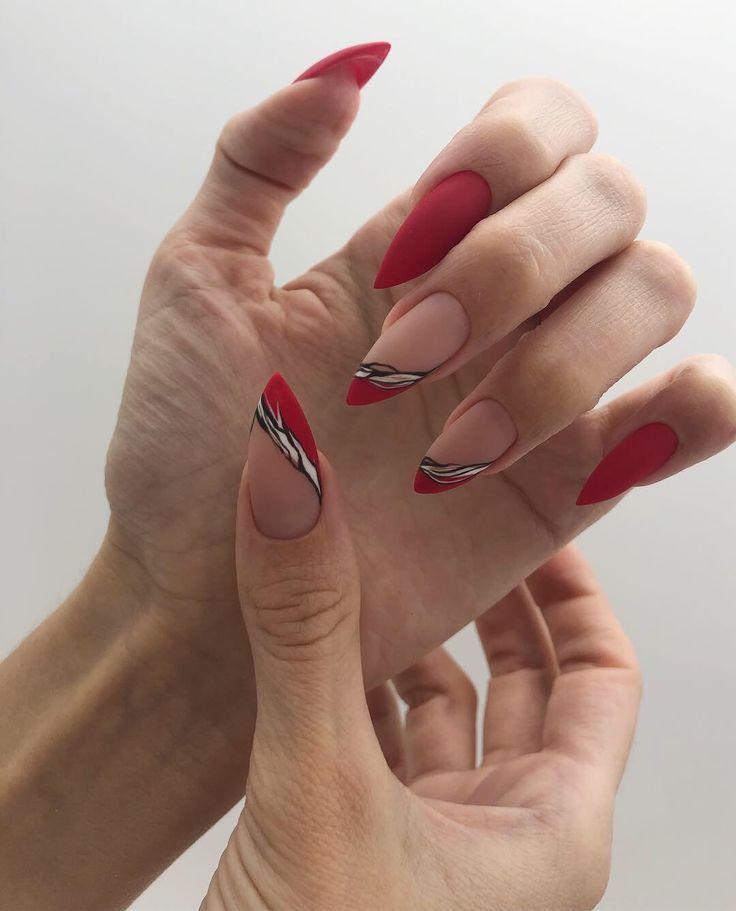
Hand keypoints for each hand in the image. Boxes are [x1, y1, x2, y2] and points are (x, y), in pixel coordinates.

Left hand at [105, 44, 734, 680]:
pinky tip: (625, 434)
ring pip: (654, 293)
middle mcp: (492, 306)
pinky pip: (688, 418)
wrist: (207, 601)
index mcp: (414, 248)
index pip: (536, 134)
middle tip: (406, 358)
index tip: (405, 251)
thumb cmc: (187, 455)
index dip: (504, 161)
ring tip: (454, 447)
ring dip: (567, 356)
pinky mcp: (567, 485)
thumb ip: (260, 163)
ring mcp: (537, 390)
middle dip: (518, 268)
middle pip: (608, 202)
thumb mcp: (195, 286)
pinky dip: (695, 408)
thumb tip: (352, 68)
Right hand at [201, 421, 640, 910]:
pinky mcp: (363, 859)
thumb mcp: (317, 787)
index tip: (534, 512)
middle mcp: (504, 842)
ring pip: (443, 719)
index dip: (574, 589)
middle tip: (447, 525)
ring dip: (411, 645)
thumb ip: (305, 632)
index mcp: (551, 832)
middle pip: (526, 689)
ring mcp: (432, 854)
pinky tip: (316, 652)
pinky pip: (377, 752)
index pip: (602, 675)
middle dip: (489, 604)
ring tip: (372, 571)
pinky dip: (355, 693)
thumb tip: (290, 479)